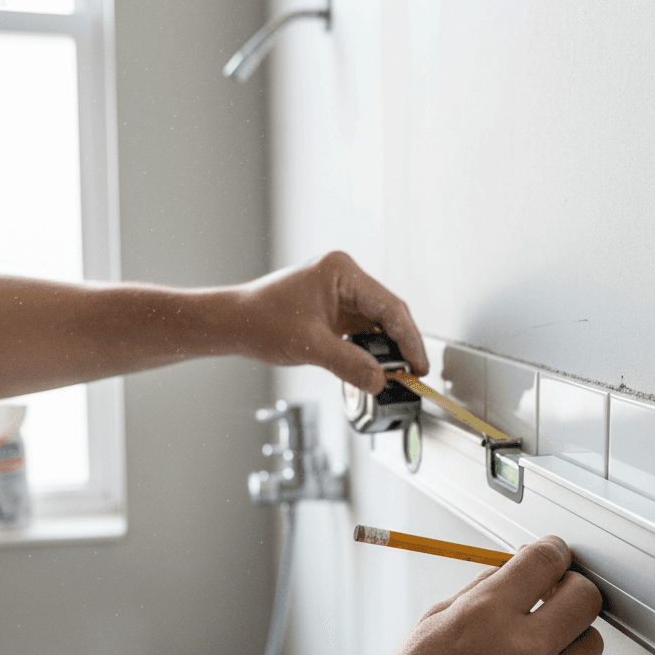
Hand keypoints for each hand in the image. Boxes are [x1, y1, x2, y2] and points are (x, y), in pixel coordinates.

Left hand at [236, 251, 428, 392]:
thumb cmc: (261, 321)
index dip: (408, 339)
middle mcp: (345, 277)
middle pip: (388, 312)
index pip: (388, 306)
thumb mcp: (309, 346)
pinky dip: (373, 348)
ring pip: (379, 322)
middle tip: (415, 373)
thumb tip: (380, 382)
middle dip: (403, 344)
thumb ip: (348, 364)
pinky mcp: (336, 308)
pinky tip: (379, 366)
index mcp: (341, 272)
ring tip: (400, 373)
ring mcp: (341, 292)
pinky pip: (364, 328)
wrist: (235, 323)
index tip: (419, 365)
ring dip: (389, 348)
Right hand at [347, 536, 603, 654]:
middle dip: (572, 587)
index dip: (553, 551)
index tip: (554, 554)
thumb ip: (481, 593)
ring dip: (569, 636)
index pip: (546, 561)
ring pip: (591, 643)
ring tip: (536, 647)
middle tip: (556, 593)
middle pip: (585, 597)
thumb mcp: (432, 626)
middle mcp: (524, 652)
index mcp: (487, 617)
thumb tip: (515, 568)